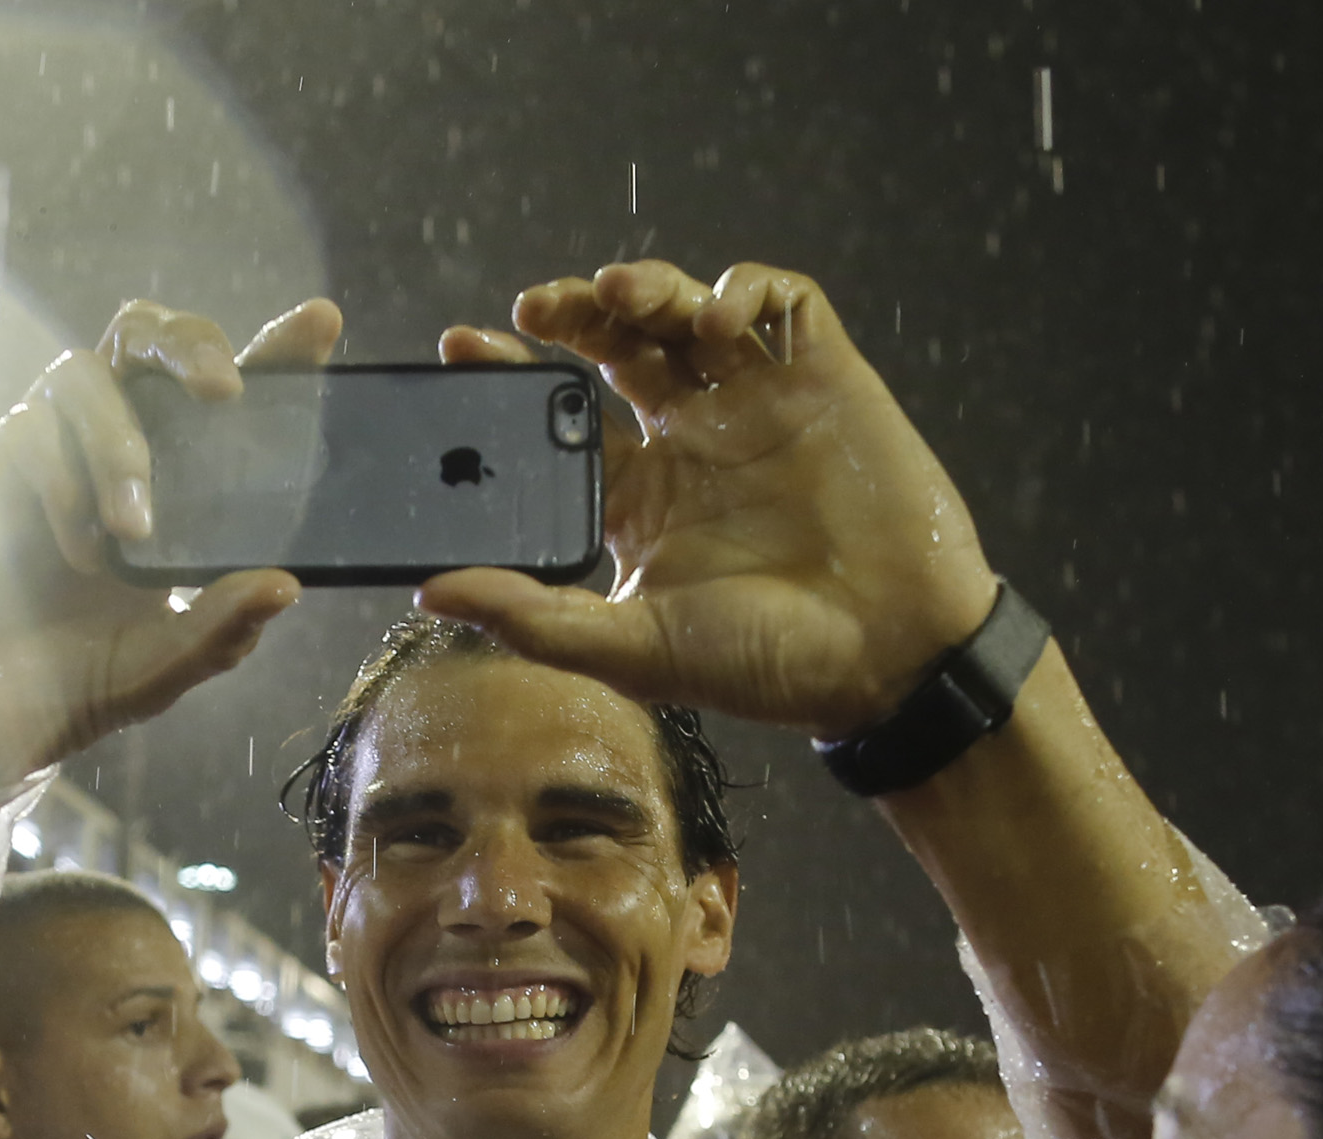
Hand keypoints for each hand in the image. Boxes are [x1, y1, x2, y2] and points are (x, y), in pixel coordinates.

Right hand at [0, 297, 342, 824]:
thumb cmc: (66, 680)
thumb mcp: (159, 667)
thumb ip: (220, 630)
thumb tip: (284, 585)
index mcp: (177, 483)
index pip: (230, 399)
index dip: (274, 353)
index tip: (320, 323)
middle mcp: (114, 446)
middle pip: (150, 338)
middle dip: (192, 343)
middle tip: (224, 391)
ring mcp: (49, 446)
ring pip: (88, 375)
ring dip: (119, 446)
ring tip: (131, 529)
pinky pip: (31, 430)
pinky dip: (64, 485)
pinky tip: (74, 549)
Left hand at [418, 262, 997, 737]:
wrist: (891, 661)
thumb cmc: (768, 666)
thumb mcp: (636, 649)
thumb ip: (535, 618)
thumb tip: (431, 589)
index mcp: (642, 498)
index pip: (561, 416)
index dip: (514, 374)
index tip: (463, 345)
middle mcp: (694, 441)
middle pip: (616, 345)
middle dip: (573, 312)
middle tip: (535, 308)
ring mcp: (759, 405)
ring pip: (685, 311)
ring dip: (647, 288)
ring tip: (617, 295)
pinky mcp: (826, 380)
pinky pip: (782, 304)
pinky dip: (744, 291)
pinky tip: (718, 322)